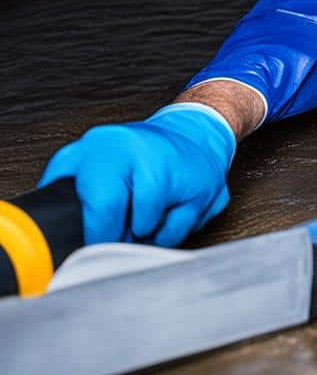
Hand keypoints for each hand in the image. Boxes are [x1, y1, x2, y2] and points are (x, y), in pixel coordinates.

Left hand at [38, 104, 236, 246]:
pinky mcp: (208, 190)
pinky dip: (172, 230)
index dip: (94, 234)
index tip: (90, 242)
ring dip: (147, 235)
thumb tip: (49, 220)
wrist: (194, 131)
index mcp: (110, 148)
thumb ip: (62, 182)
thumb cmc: (137, 152)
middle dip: (121, 239)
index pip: (100, 207)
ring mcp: (183, 174)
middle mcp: (149, 157)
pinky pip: (182, 232)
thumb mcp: (88, 154)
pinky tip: (169, 211)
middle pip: (132, 225)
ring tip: (144, 215)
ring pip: (157, 233)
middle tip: (116, 233)